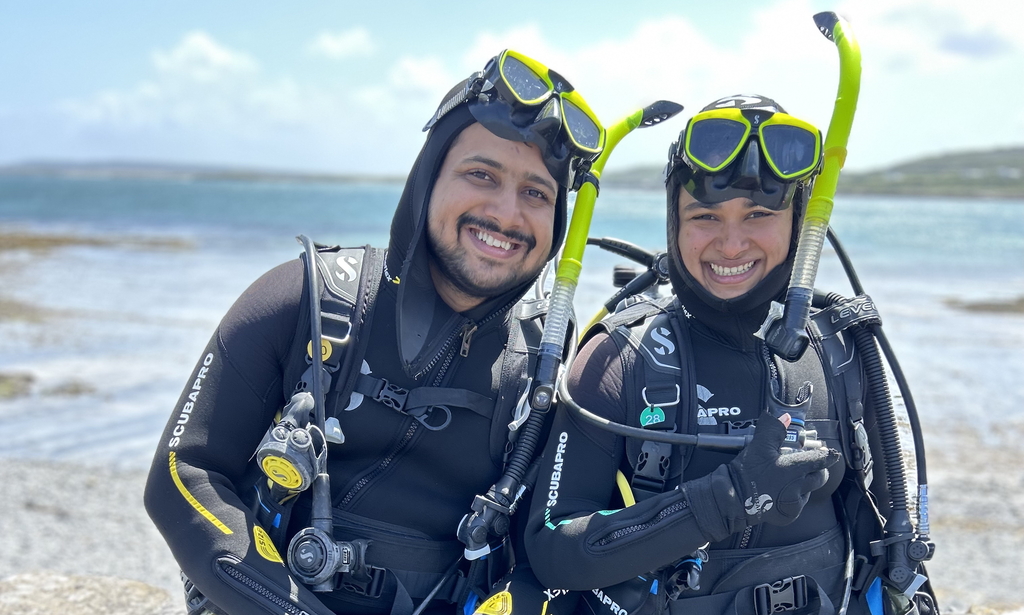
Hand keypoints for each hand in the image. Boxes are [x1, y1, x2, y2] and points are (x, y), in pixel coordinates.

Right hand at [724, 411, 839, 526]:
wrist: (732, 499)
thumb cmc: (746, 472)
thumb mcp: (759, 445)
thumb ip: (774, 429)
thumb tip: (785, 417)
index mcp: (795, 469)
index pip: (822, 460)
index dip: (828, 455)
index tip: (829, 453)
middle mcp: (799, 488)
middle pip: (820, 477)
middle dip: (817, 469)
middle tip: (807, 464)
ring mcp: (795, 504)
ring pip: (809, 490)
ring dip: (804, 483)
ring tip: (788, 478)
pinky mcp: (788, 516)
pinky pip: (798, 504)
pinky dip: (794, 497)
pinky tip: (781, 491)